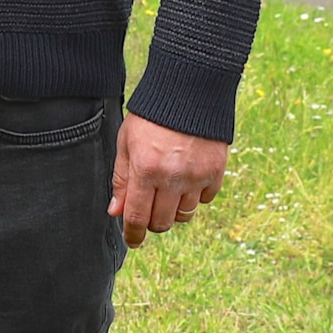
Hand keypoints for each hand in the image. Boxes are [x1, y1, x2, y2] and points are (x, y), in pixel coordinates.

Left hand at [111, 112, 226, 248]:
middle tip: (148, 209)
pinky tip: (187, 179)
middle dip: (152, 222)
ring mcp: (197, 176)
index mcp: (146, 169)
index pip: (138, 217)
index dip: (133, 234)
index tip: (133, 240)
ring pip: (184, 215)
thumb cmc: (151, 116)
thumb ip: (121, 179)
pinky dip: (194, 196)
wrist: (190, 91)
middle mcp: (172, 177)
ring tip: (168, 190)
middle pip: (162, 222)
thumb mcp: (126, 143)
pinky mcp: (216, 172)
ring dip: (173, 209)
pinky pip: (204, 200)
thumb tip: (117, 212)